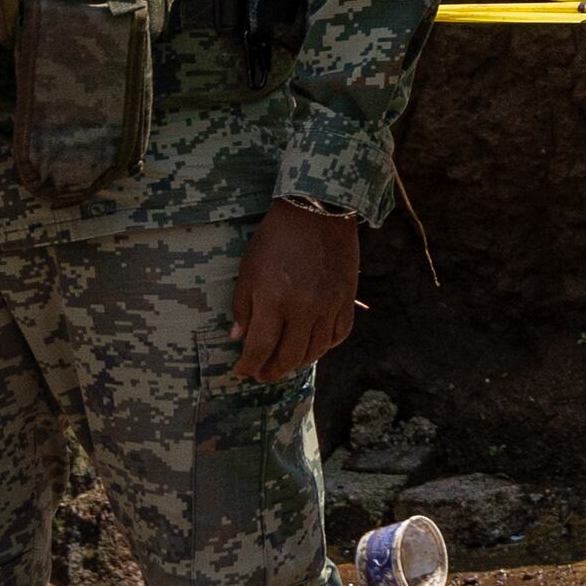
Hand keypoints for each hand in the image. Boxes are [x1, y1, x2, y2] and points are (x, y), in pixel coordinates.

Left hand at [232, 203, 361, 379]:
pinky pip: (339, 334)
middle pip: (289, 356)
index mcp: (274, 300)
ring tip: (286, 363)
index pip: (260, 348)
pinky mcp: (346, 299)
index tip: (241, 369)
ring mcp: (329, 305)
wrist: (317, 211)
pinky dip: (325, 345)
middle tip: (262, 375)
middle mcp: (303, 308)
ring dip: (298, 362)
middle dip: (272, 371)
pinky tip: (313, 345)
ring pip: (316, 350)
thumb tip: (239, 338)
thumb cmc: (275, 238)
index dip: (248, 365)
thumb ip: (243, 307)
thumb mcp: (249, 270)